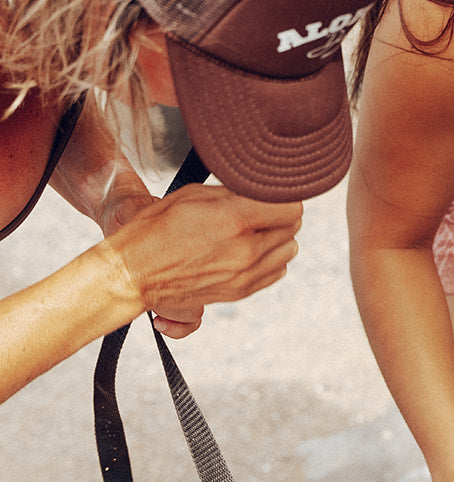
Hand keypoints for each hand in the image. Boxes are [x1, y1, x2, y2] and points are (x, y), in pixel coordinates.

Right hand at [105, 185, 301, 335]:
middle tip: (260, 209)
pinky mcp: (240, 291)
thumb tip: (260, 190)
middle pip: (292, 228)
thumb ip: (234, 192)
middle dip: (280, 215)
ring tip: (255, 230)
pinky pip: (276, 272)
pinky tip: (250, 250)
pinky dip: (270, 260)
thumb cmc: (155, 229)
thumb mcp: (194, 194)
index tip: (273, 194)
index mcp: (236, 220)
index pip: (291, 207)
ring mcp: (244, 275)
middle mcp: (246, 251)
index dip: (283, 197)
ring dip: (278, 238)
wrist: (133, 273)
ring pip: (288, 251)